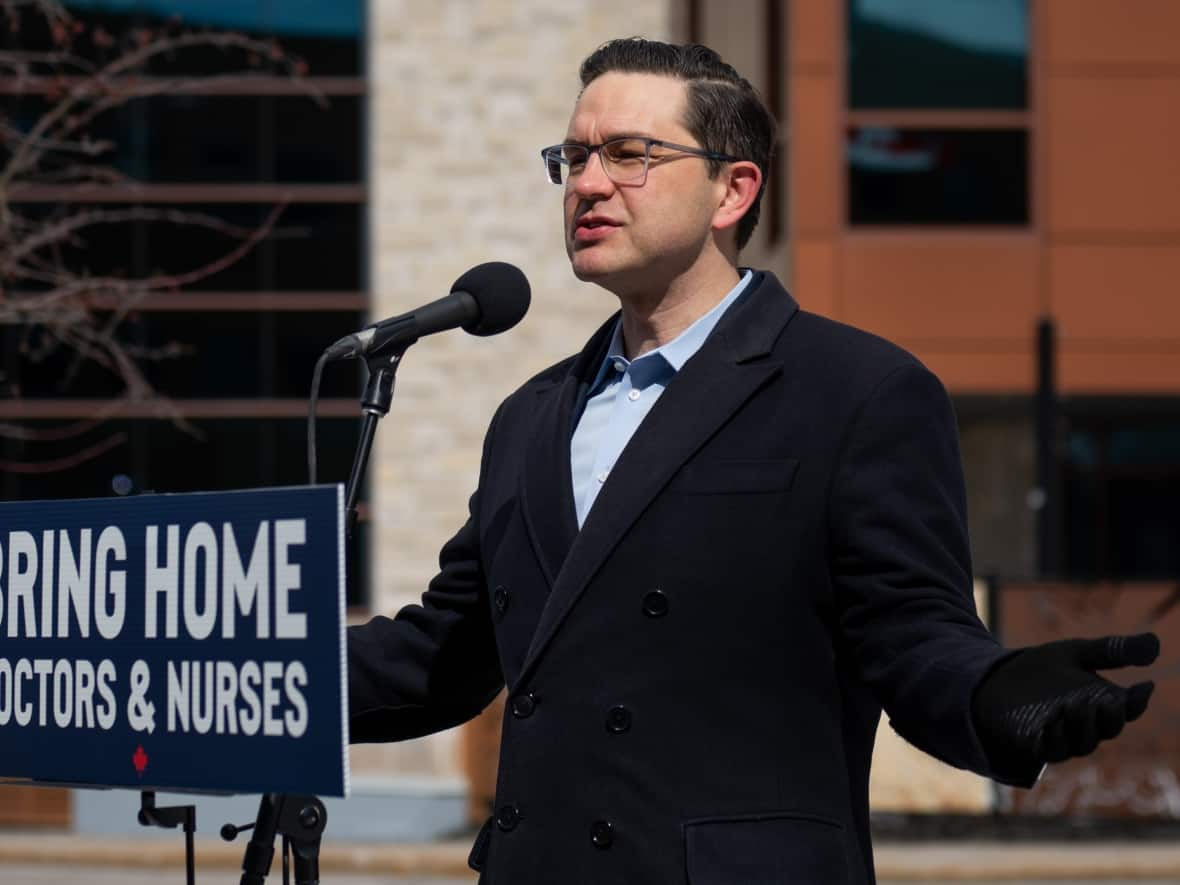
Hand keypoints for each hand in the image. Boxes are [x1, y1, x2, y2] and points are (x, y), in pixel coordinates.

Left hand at [972, 633, 1158, 773]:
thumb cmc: (1039, 670)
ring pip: (1082, 744)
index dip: (1138, 701)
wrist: (994, 680)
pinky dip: (1054, 739)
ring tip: (1075, 706)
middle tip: (1108, 701)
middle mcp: (1087, 725)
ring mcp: (1062, 739)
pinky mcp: (1034, 746)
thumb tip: (1156, 644)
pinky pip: (1050, 752)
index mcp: (1101, 704)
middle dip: (1111, 717)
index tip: (1144, 686)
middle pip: (1108, 730)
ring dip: (1082, 727)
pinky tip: (1052, 723)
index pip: (1128, 708)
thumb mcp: (1074, 653)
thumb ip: (1111, 651)